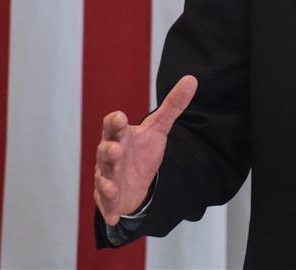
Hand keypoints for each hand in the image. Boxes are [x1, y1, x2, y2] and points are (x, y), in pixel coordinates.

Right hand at [94, 75, 197, 224]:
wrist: (134, 179)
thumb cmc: (141, 149)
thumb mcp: (158, 128)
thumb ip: (173, 105)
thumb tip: (192, 80)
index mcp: (120, 135)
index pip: (113, 124)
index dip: (115, 121)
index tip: (121, 117)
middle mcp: (109, 154)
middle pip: (104, 150)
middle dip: (109, 151)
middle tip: (117, 152)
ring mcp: (107, 175)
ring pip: (103, 177)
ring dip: (107, 183)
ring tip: (113, 188)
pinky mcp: (108, 196)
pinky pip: (105, 203)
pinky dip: (109, 209)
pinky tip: (114, 216)